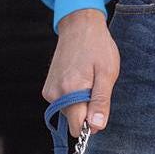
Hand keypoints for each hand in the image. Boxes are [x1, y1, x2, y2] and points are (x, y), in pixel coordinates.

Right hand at [43, 8, 119, 135]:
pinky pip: (62, 103)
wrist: (79, 26)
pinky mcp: (47, 87)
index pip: (77, 128)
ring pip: (68, 112)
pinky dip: (72, 95)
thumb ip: (101, 102)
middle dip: (86, 110)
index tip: (99, 105)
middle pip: (73, 120)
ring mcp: (49, 90)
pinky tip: (78, 77)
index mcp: (71, 91)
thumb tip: (96, 126)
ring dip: (80, 101)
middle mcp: (55, 93)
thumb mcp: (107, 73)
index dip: (92, 121)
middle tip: (95, 86)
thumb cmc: (97, 47)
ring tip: (87, 78)